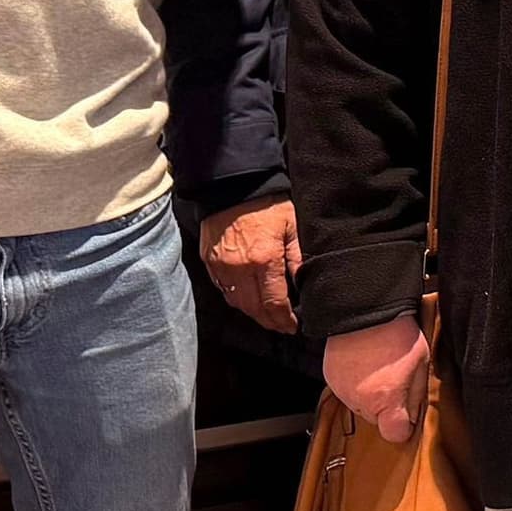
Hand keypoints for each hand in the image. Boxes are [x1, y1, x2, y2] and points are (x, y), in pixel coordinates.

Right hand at [196, 196, 301, 333]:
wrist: (233, 183)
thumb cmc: (268, 203)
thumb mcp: (292, 226)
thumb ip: (298, 258)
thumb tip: (304, 285)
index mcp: (264, 260)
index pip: (275, 303)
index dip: (285, 320)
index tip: (293, 327)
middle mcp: (239, 268)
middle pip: (254, 309)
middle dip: (270, 322)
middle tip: (282, 326)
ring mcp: (220, 266)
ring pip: (236, 302)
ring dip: (252, 312)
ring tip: (267, 314)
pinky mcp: (208, 261)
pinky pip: (223, 288)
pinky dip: (236, 297)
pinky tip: (248, 296)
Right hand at [323, 316, 429, 444]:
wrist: (365, 308)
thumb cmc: (397, 332)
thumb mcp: (421, 365)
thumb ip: (416, 396)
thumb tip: (411, 417)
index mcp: (386, 400)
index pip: (394, 435)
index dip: (403, 427)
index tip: (406, 417)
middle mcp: (360, 400)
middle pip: (376, 420)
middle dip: (386, 406)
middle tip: (394, 380)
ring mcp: (342, 390)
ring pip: (359, 405)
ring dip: (368, 395)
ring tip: (378, 369)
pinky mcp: (330, 378)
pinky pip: (345, 391)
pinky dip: (354, 383)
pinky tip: (363, 365)